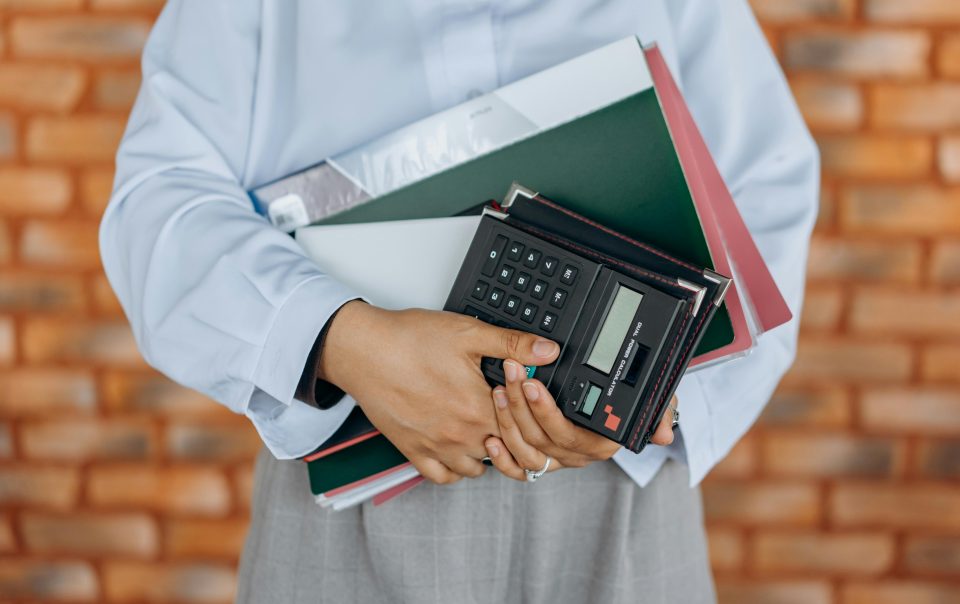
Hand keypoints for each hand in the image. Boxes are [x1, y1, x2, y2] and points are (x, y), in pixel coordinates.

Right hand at [317, 301, 559, 484]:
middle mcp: (461, 435)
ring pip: (477, 469)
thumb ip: (512, 344)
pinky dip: (455, 468)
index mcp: (480, 407)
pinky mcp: (413, 452)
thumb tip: (548, 351)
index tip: (526, 401)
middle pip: (504, 452)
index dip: (529, 415)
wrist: (363, 350)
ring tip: (484, 428)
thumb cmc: (410, 339)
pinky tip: (457, 447)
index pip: (523, 428)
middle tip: (507, 415)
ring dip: (486, 453)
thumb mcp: (469, 332)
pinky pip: (443, 477)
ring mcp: (437, 447)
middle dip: (511, 435)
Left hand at [483, 358, 677, 480]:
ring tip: (498, 390)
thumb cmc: (631, 400)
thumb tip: (664, 433)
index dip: (546, 412)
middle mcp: (577, 455)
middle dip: (521, 404)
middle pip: (541, 437)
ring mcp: (557, 459)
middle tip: (511, 372)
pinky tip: (490, 437)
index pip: (568, 433)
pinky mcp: (540, 460)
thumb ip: (661, 412)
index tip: (533, 384)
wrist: (620, 404)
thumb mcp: (653, 400)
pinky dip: (502, 458)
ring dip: (507, 421)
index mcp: (601, 443)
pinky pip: (519, 469)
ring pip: (526, 450)